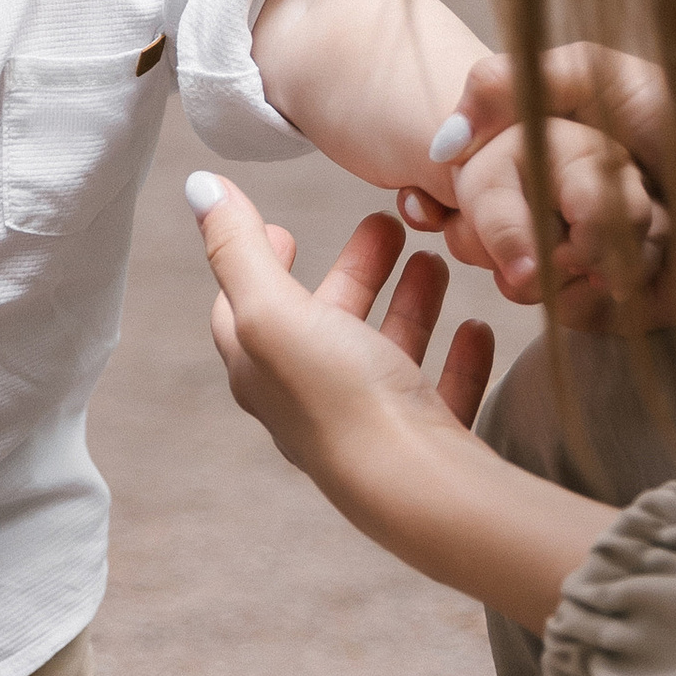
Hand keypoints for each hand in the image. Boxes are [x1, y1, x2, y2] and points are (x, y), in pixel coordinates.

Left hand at [192, 174, 495, 509]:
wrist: (419, 490)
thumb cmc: (340, 398)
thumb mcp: (273, 310)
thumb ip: (237, 248)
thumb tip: (197, 185)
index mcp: (262, 372)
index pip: (241, 312)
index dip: (253, 263)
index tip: (283, 226)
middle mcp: (309, 403)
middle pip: (323, 324)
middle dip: (351, 273)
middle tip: (384, 226)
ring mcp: (370, 425)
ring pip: (384, 353)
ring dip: (408, 304)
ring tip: (435, 262)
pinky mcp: (424, 443)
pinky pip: (440, 392)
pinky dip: (456, 355)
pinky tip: (478, 325)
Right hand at [428, 104, 668, 314]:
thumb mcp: (594, 73)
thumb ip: (504, 83)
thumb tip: (443, 142)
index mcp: (533, 151)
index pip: (465, 186)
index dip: (483, 194)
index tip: (500, 183)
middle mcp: (543, 207)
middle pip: (482, 237)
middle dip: (541, 216)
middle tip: (608, 187)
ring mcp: (569, 261)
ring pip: (522, 279)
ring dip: (591, 245)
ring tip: (647, 222)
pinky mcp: (601, 308)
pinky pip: (564, 312)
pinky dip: (606, 286)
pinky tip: (647, 267)